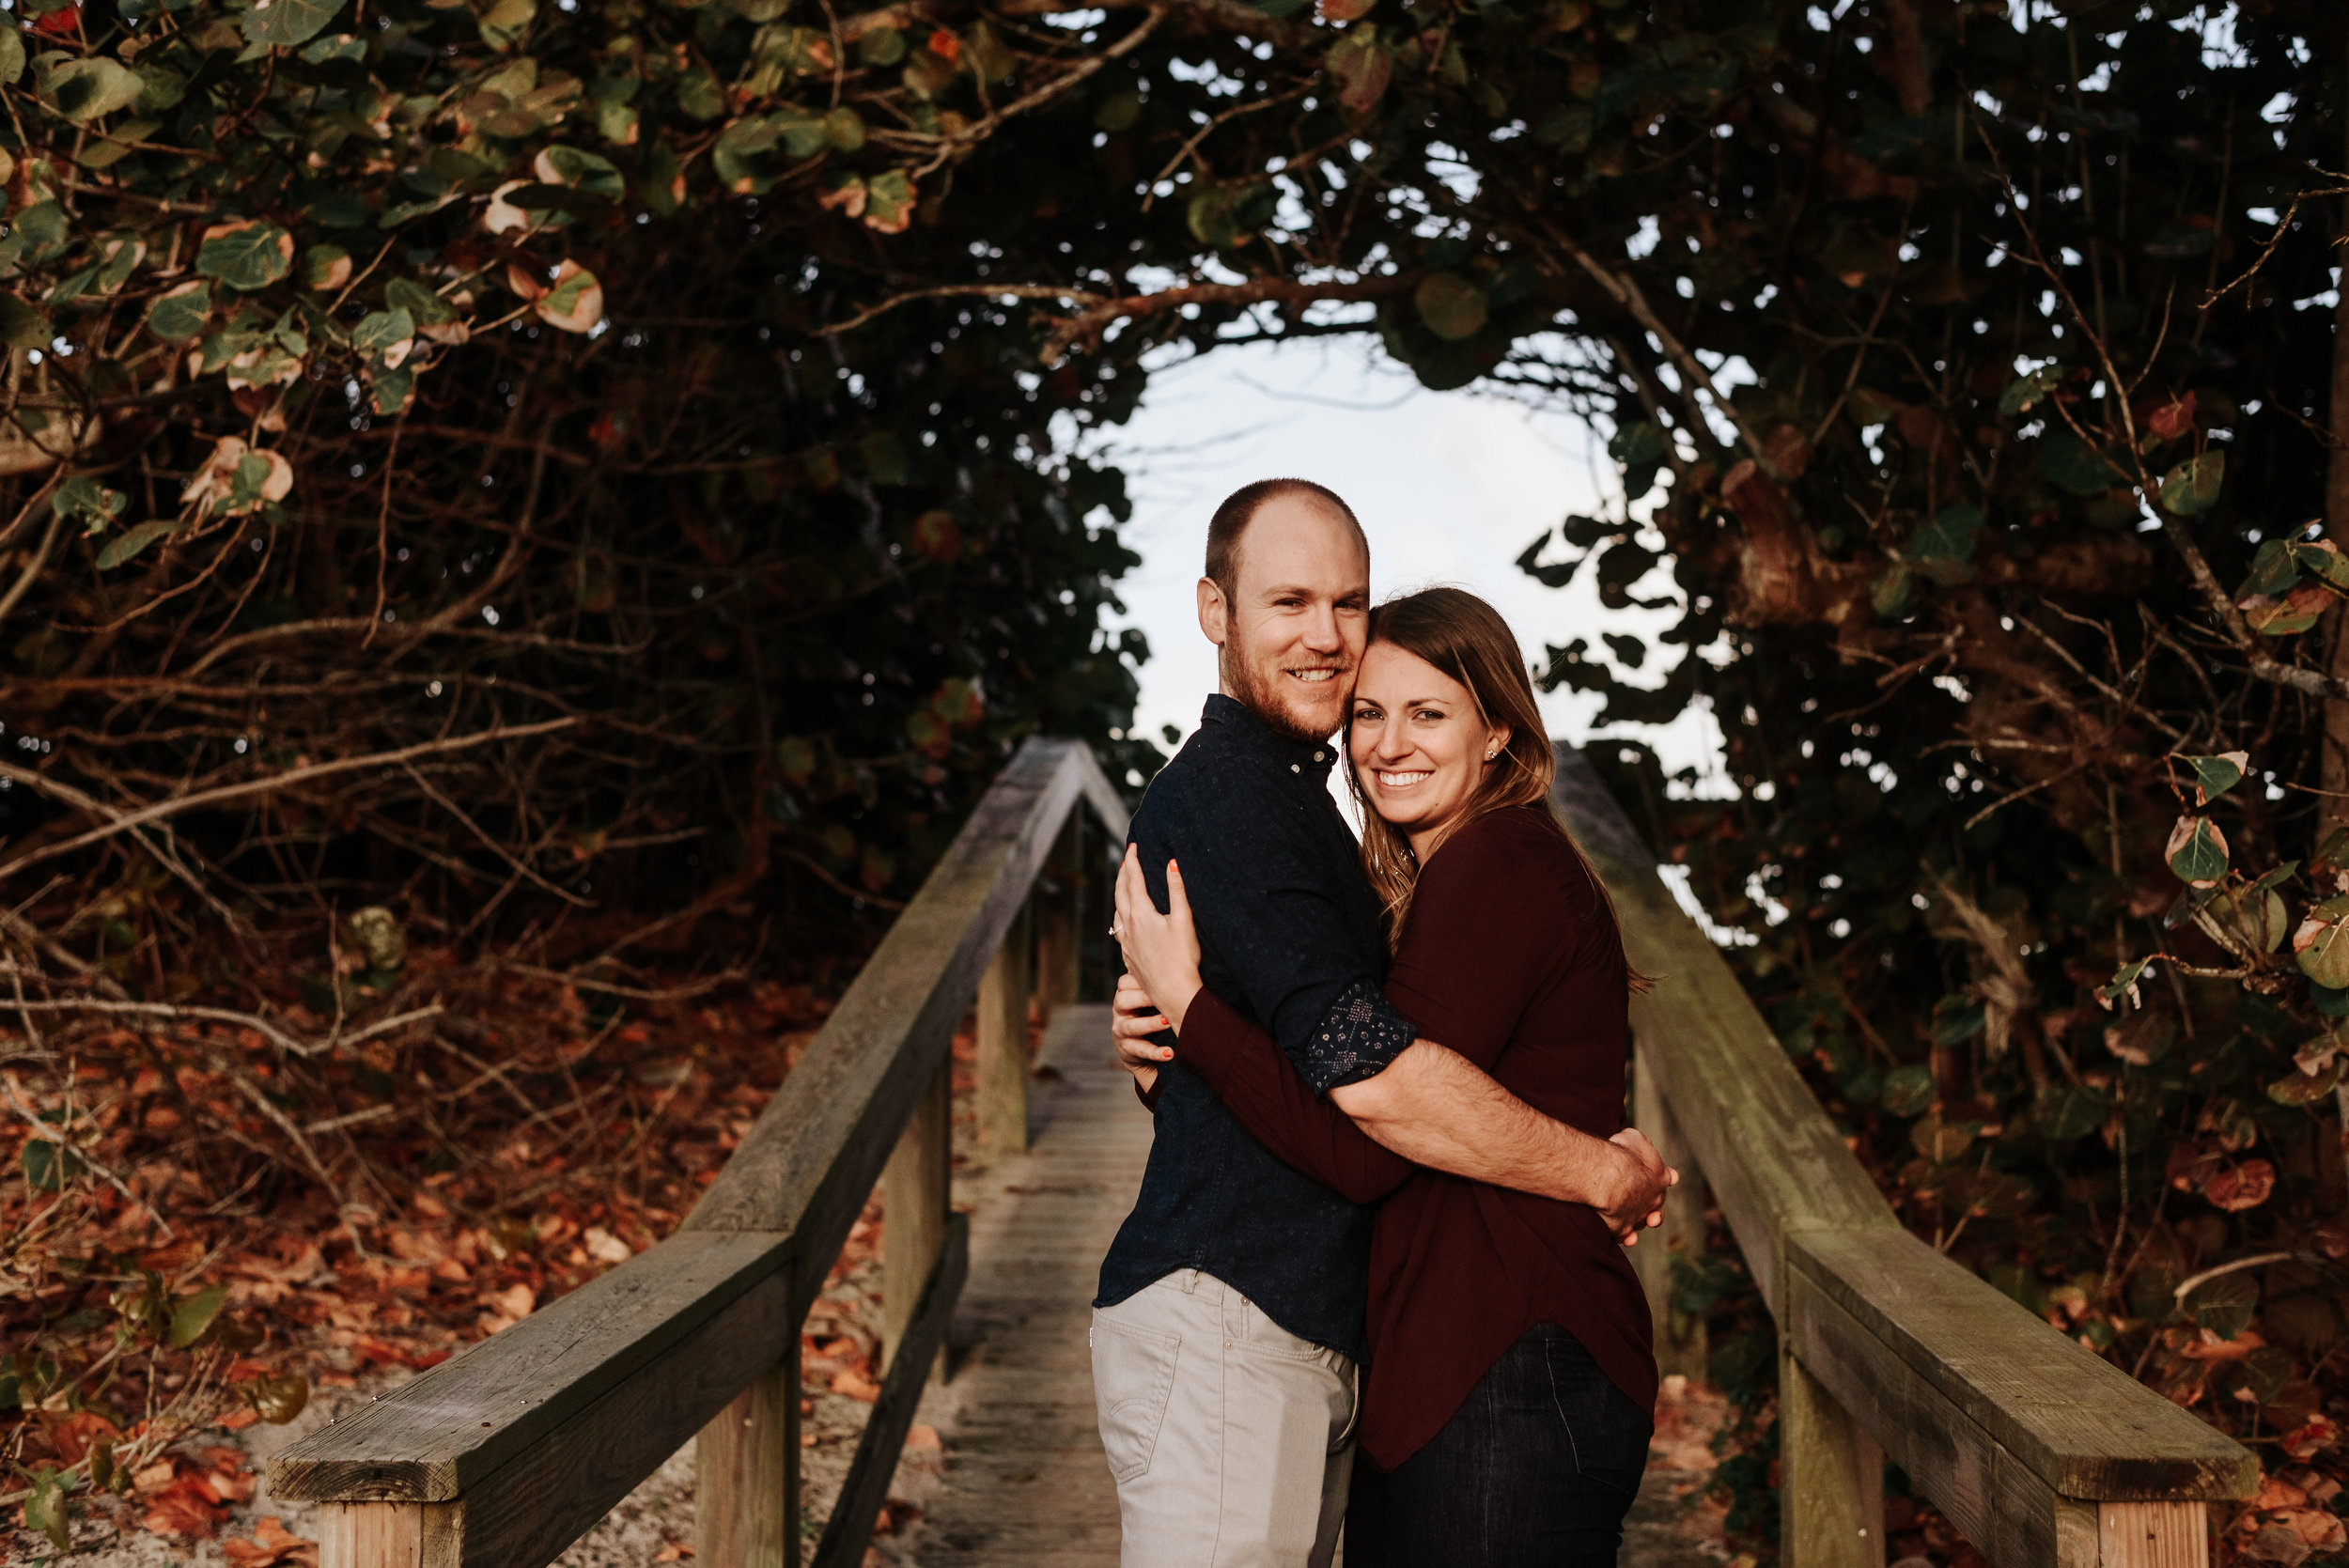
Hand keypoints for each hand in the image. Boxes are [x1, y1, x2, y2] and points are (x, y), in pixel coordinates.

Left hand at [1113, 844, 1204, 1034]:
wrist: (1174, 994)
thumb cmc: (1182, 959)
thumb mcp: (1183, 920)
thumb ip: (1177, 890)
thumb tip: (1172, 862)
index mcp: (1140, 914)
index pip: (1133, 880)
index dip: (1133, 860)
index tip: (1133, 845)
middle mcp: (1128, 927)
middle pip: (1120, 893)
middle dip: (1123, 873)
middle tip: (1126, 859)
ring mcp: (1127, 944)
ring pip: (1117, 912)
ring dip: (1119, 894)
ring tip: (1123, 885)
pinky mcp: (1130, 958)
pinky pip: (1119, 930)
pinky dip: (1120, 916)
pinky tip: (1124, 922)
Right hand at [1113, 973, 1172, 1092]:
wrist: (1146, 1053)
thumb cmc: (1157, 1017)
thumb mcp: (1158, 1000)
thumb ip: (1165, 984)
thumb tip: (1191, 960)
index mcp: (1128, 995)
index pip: (1125, 982)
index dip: (1138, 979)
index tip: (1160, 975)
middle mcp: (1121, 1011)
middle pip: (1122, 1000)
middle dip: (1142, 998)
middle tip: (1161, 998)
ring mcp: (1121, 1031)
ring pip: (1130, 1026)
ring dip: (1150, 1024)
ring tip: (1167, 1022)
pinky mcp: (1127, 1050)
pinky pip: (1139, 1050)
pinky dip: (1155, 1052)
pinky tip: (1169, 1053)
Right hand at [1599, 1127, 1676, 1245]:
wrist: (1610, 1176)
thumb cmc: (1621, 1153)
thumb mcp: (1634, 1137)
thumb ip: (1640, 1142)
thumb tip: (1639, 1142)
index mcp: (1660, 1176)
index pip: (1669, 1178)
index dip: (1668, 1178)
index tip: (1670, 1179)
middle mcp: (1654, 1199)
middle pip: (1657, 1206)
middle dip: (1654, 1209)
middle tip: (1652, 1213)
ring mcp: (1639, 1215)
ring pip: (1640, 1222)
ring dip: (1637, 1223)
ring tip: (1634, 1229)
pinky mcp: (1622, 1228)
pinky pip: (1623, 1234)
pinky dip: (1623, 1235)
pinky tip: (1621, 1236)